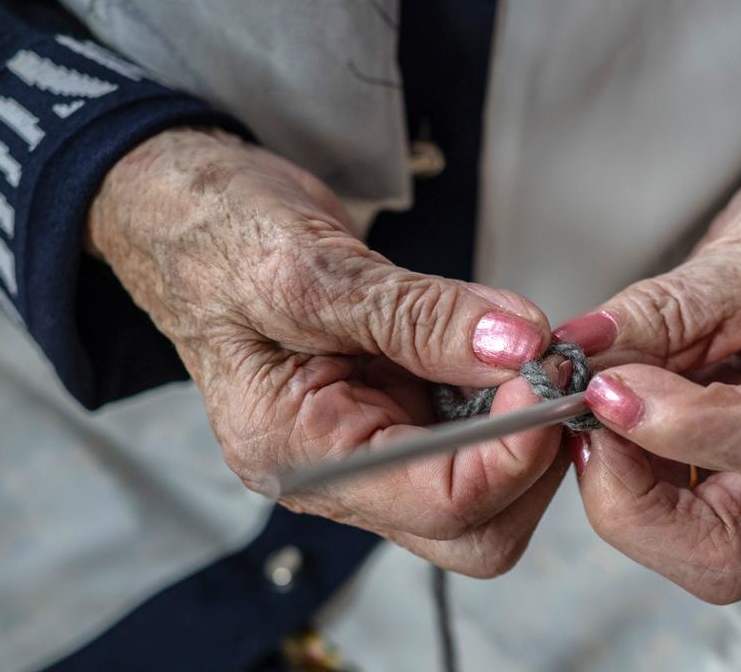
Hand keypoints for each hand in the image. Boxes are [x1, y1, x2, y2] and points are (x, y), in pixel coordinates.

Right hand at [87, 128, 566, 576]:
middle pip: (475, 528)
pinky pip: (476, 437)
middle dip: (532, 458)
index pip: (442, 502)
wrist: (190, 213)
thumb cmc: (218, 237)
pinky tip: (503, 345)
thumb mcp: (312, 268)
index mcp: (296, 453)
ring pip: (488, 492)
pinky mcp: (396, 413)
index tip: (545, 374)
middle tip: (550, 372)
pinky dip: (509, 399)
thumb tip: (519, 346)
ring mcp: (370, 445)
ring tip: (527, 350)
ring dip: (527, 428)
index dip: (514, 448)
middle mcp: (337, 471)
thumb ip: (420, 316)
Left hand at [554, 118, 740, 601]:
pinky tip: (617, 408)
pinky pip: (670, 515)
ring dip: (621, 484)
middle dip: (634, 498)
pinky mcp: (737, 482)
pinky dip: (623, 470)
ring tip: (604, 399)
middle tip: (590, 417)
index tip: (608, 389)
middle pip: (730, 553)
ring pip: (692, 549)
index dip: (679, 428)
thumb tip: (580, 355)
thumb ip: (662, 310)